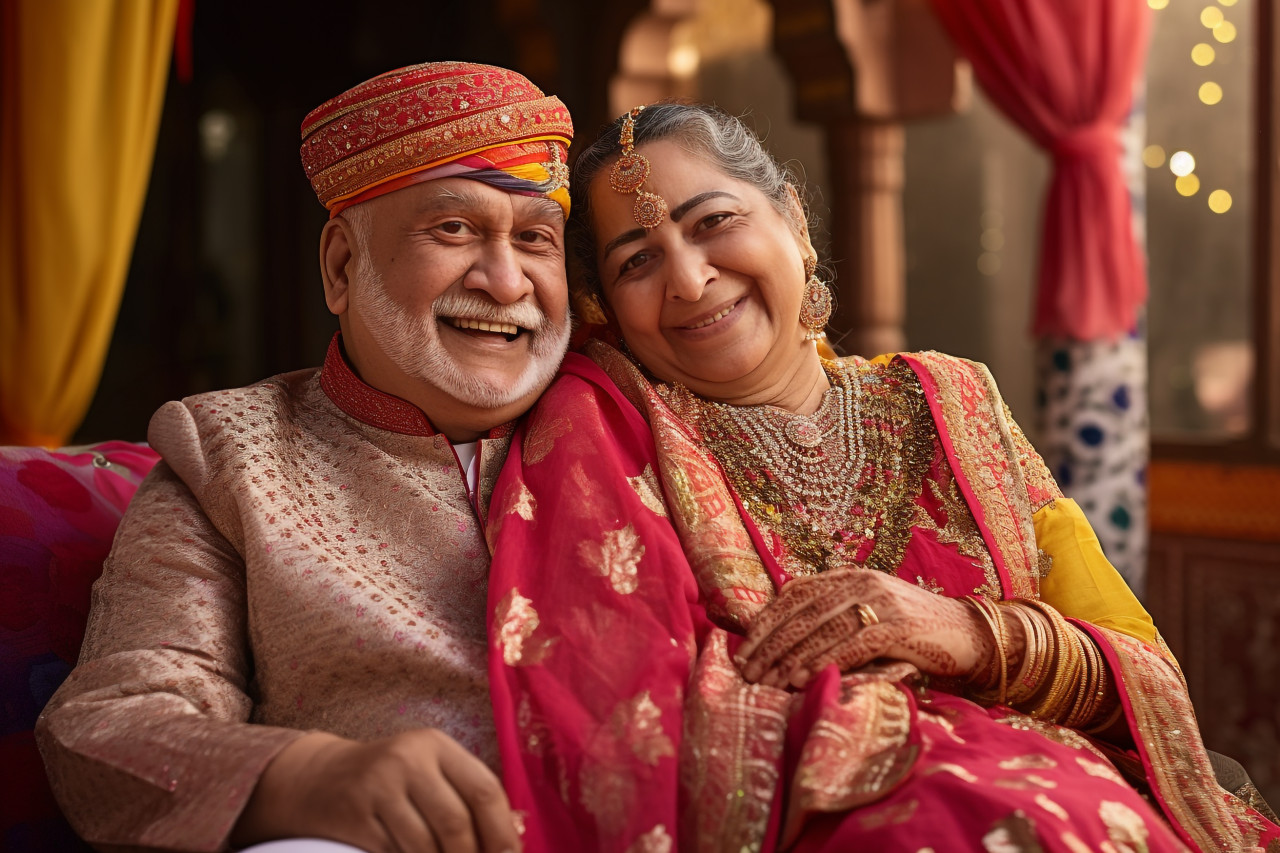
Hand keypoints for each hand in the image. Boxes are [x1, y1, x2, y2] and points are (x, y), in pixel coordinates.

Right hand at [231, 729, 520, 852]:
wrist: (319, 778)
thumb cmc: (391, 779)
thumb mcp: (429, 771)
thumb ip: (468, 795)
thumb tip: (515, 832)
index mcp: (436, 745)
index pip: (483, 789)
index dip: (502, 832)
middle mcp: (408, 760)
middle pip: (456, 821)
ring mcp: (379, 787)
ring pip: (425, 845)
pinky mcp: (356, 816)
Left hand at [735, 568, 993, 689]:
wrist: (971, 635)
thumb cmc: (915, 631)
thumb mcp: (871, 613)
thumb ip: (835, 616)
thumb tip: (784, 639)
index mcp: (850, 576)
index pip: (795, 593)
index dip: (766, 619)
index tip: (743, 646)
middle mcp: (862, 583)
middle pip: (803, 613)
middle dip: (770, 644)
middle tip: (746, 670)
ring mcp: (881, 603)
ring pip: (821, 631)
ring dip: (789, 659)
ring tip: (766, 681)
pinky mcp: (898, 627)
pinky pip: (851, 646)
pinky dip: (822, 662)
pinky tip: (802, 679)